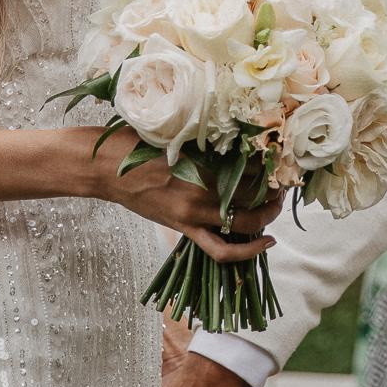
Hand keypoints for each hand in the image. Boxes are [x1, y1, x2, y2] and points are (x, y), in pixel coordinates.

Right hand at [78, 127, 285, 262]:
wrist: (104, 169)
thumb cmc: (136, 144)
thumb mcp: (176, 134)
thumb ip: (207, 142)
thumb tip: (240, 142)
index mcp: (202, 162)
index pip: (252, 166)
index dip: (272, 164)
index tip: (280, 158)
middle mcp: (203, 190)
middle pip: (255, 195)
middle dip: (275, 191)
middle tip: (282, 182)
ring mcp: (194, 214)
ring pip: (246, 224)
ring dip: (267, 218)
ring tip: (274, 208)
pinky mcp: (184, 229)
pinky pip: (221, 250)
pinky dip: (246, 252)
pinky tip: (265, 242)